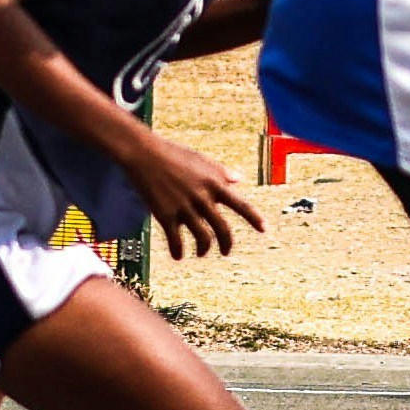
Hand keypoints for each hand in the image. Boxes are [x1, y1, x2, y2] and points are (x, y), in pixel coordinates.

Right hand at [123, 123, 265, 259]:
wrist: (144, 153)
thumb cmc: (173, 153)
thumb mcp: (202, 159)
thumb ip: (222, 172)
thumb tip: (239, 180)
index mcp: (214, 182)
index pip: (241, 204)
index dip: (254, 218)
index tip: (265, 229)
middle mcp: (203, 197)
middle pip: (223, 229)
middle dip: (227, 244)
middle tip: (226, 252)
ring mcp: (184, 207)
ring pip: (203, 238)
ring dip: (204, 249)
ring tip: (201, 252)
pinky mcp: (165, 214)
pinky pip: (176, 240)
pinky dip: (179, 251)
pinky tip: (179, 255)